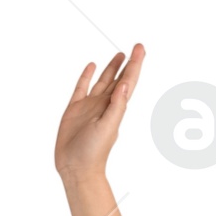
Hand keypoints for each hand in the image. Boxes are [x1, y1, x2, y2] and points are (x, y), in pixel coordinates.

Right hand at [54, 46, 143, 183]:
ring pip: (102, 80)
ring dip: (111, 68)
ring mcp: (90, 106)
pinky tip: (91, 66)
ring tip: (119, 54)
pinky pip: (82, 87)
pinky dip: (86, 76)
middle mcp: (104, 104)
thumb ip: (117, 106)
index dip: (135, 64)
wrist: (76, 168)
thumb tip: (125, 84)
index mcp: (115, 107)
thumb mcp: (108, 127)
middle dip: (128, 63)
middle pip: (119, 78)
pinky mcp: (75, 109)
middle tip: (136, 48)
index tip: (140, 48)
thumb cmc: (94, 152)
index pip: (128, 81)